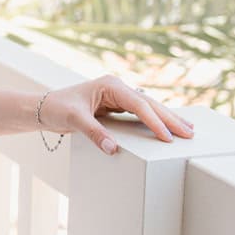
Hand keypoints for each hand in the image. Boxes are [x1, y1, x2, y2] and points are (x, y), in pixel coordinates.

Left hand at [38, 75, 194, 154]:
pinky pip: (139, 112)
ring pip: (148, 107)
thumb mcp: (74, 121)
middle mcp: (116, 87)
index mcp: (110, 85)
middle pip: (149, 103)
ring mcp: (117, 95)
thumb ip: (95, 134)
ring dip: (166, 118)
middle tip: (190, 133)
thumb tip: (114, 149)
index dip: (155, 121)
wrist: (43, 107)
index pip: (139, 104)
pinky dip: (154, 119)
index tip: (168, 136)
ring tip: (187, 129)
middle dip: (170, 118)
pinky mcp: (115, 104)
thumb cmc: (56, 108)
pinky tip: (166, 127)